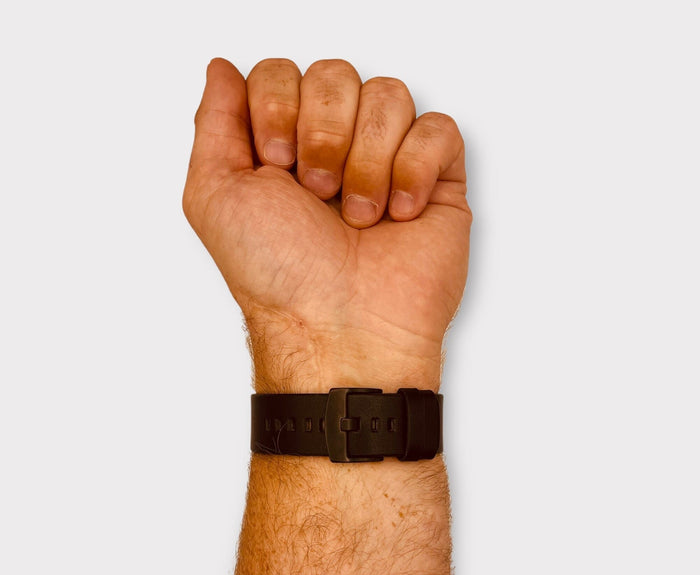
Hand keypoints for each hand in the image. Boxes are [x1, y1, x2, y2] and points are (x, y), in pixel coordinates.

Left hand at [183, 58, 470, 391]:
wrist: (339, 327)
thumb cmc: (279, 275)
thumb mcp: (214, 195)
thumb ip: (214, 122)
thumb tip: (223, 70)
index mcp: (283, 148)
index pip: (282, 73)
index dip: (278, 108)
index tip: (276, 165)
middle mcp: (334, 149)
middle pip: (336, 74)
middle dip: (322, 134)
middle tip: (318, 192)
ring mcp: (387, 164)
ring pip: (390, 95)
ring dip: (367, 160)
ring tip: (360, 215)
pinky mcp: (435, 184)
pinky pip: (439, 130)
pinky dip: (415, 170)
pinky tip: (399, 213)